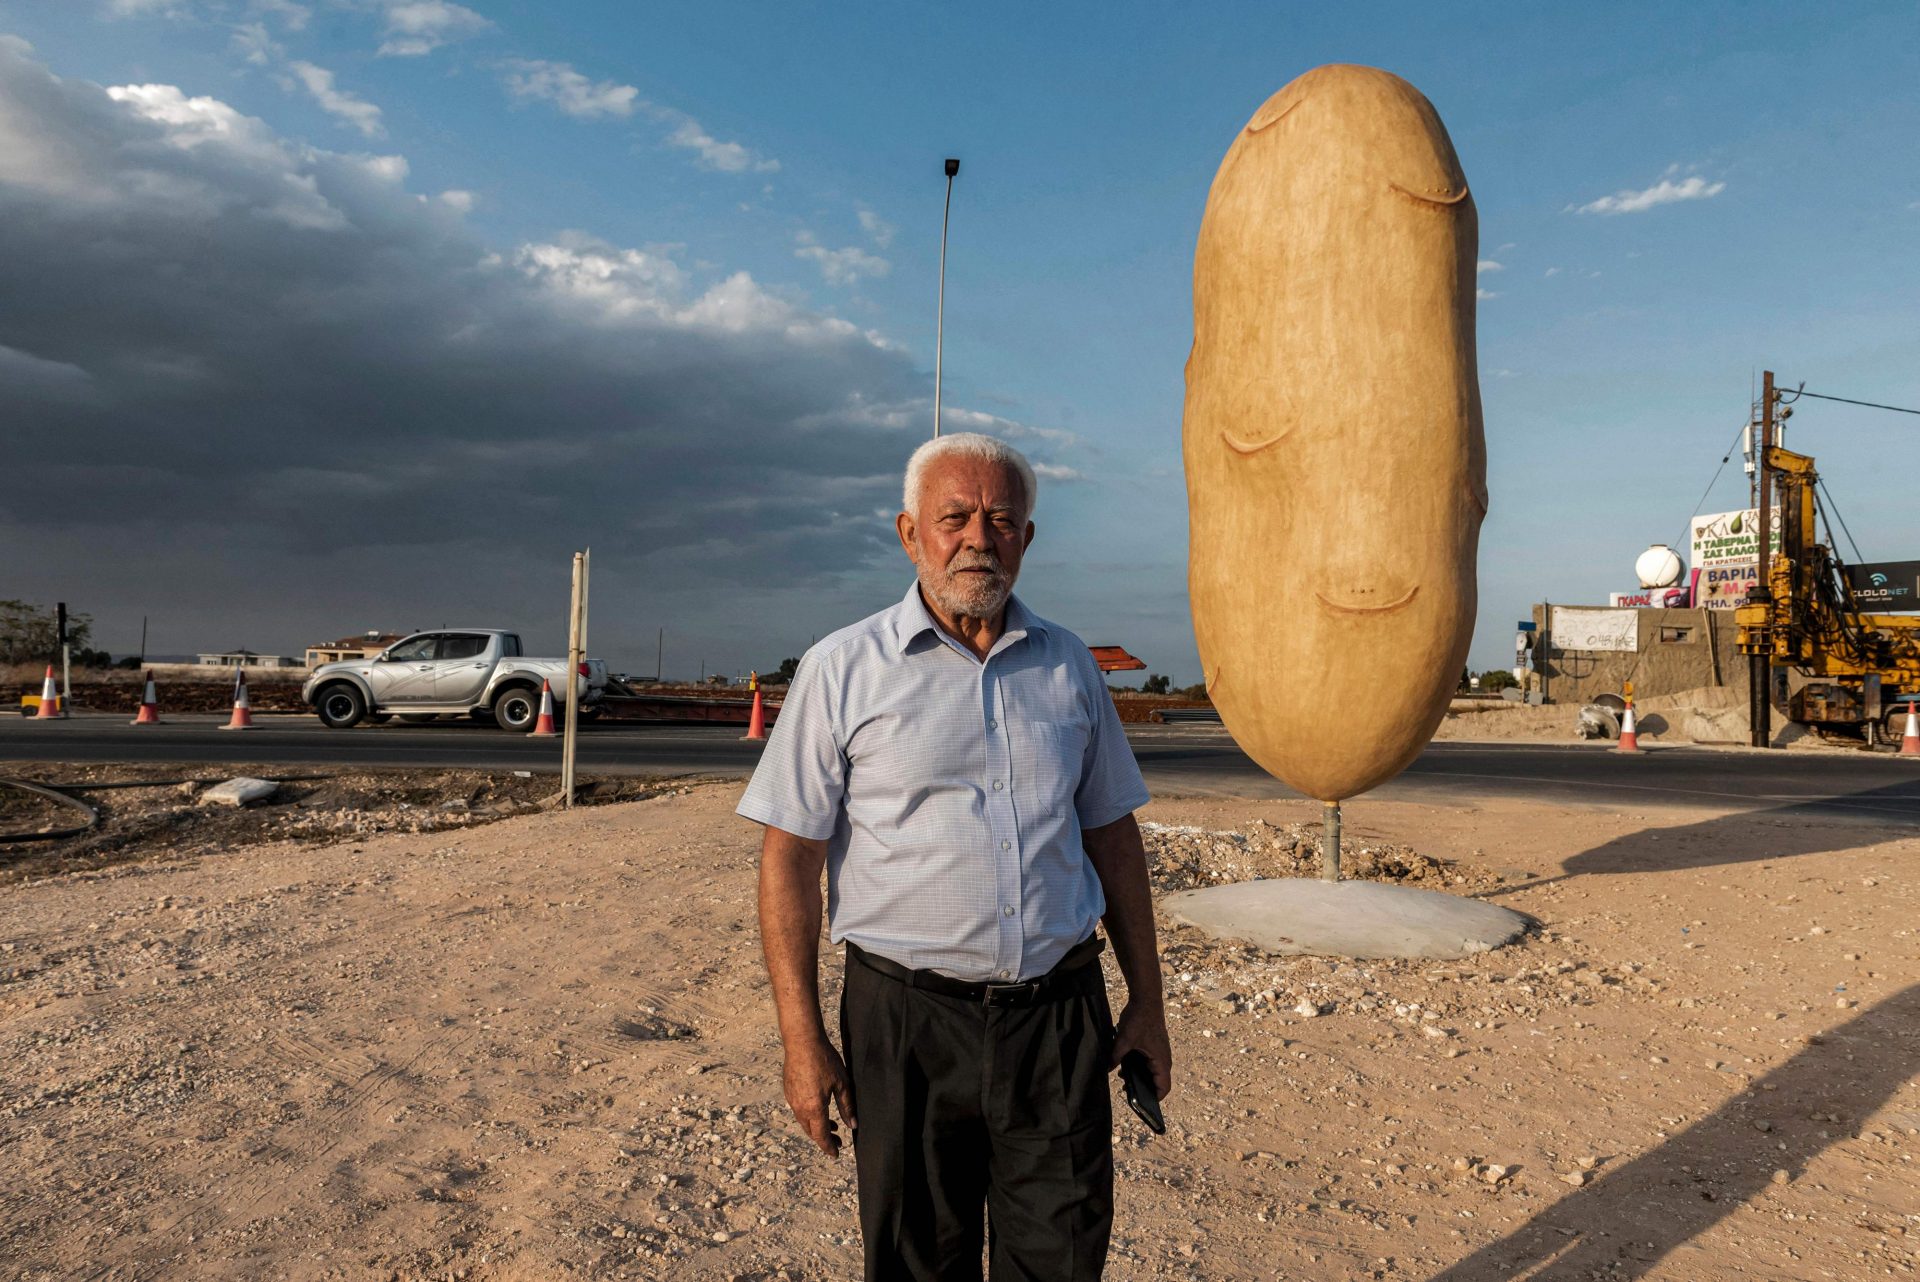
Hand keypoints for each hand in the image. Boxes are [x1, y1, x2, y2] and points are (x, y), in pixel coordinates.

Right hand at [782, 1034, 855, 1157]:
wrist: (802, 1041)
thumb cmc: (824, 1060)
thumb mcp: (842, 1084)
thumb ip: (847, 1106)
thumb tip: (853, 1125)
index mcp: (814, 1108)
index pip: (821, 1136)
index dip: (829, 1147)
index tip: (836, 1154)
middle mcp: (800, 1108)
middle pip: (811, 1132)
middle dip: (824, 1139)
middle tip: (838, 1140)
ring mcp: (792, 1100)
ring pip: (804, 1122)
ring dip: (817, 1127)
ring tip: (832, 1125)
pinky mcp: (788, 1091)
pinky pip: (799, 1111)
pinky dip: (809, 1116)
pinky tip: (819, 1109)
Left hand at [1110, 1000, 1172, 1099]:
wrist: (1146, 999)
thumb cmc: (1140, 1018)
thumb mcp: (1124, 1039)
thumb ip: (1115, 1056)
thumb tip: (1106, 1069)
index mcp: (1161, 1060)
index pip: (1164, 1087)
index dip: (1155, 1099)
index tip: (1142, 1105)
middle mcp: (1163, 1058)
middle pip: (1157, 1081)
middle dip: (1144, 1089)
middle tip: (1127, 1093)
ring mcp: (1160, 1052)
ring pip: (1152, 1072)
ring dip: (1140, 1077)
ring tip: (1123, 1079)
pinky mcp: (1154, 1046)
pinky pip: (1149, 1062)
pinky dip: (1139, 1067)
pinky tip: (1124, 1065)